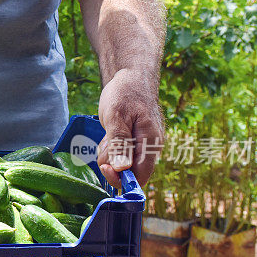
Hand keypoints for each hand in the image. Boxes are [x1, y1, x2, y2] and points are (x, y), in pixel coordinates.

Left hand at [97, 70, 163, 188]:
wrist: (131, 77)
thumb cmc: (124, 94)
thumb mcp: (116, 117)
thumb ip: (119, 144)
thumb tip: (122, 169)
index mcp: (151, 143)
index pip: (140, 177)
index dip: (121, 179)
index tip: (105, 168)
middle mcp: (150, 148)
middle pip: (128, 173)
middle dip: (112, 162)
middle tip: (107, 140)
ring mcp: (142, 145)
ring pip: (120, 164)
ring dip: (109, 153)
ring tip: (109, 132)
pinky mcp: (134, 142)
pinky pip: (119, 154)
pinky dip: (110, 147)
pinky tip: (110, 132)